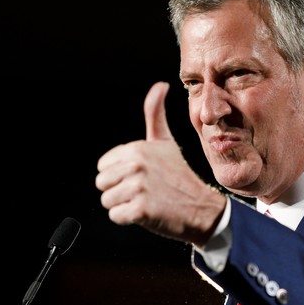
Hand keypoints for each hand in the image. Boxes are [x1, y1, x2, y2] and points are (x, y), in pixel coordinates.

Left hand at [95, 81, 225, 245]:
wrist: (201, 208)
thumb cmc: (179, 176)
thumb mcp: (166, 142)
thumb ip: (155, 114)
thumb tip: (160, 85)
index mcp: (137, 148)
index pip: (103, 166)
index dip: (120, 174)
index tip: (144, 176)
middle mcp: (137, 165)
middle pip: (102, 183)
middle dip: (119, 191)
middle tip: (146, 191)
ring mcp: (139, 187)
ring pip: (107, 201)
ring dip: (124, 206)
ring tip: (147, 201)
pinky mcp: (140, 210)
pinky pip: (116, 216)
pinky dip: (130, 219)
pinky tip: (148, 213)